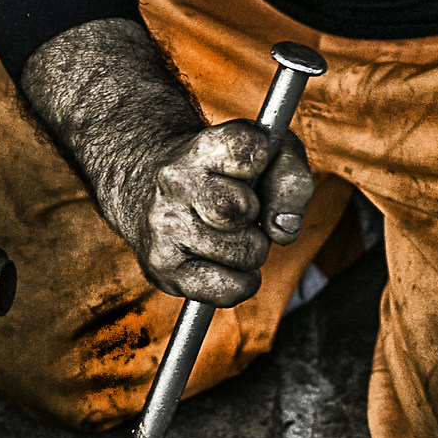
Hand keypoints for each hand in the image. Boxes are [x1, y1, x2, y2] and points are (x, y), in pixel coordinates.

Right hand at [127, 118, 314, 305]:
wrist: (146, 186)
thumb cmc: (222, 172)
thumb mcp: (267, 154)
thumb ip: (291, 180)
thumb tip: (283, 229)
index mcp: (202, 148)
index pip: (252, 151)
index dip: (263, 162)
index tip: (249, 166)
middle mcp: (175, 183)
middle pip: (245, 209)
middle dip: (257, 214)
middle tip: (240, 209)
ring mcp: (164, 227)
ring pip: (247, 254)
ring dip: (250, 249)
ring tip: (226, 233)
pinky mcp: (162, 268)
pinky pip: (231, 290)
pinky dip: (241, 282)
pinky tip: (222, 261)